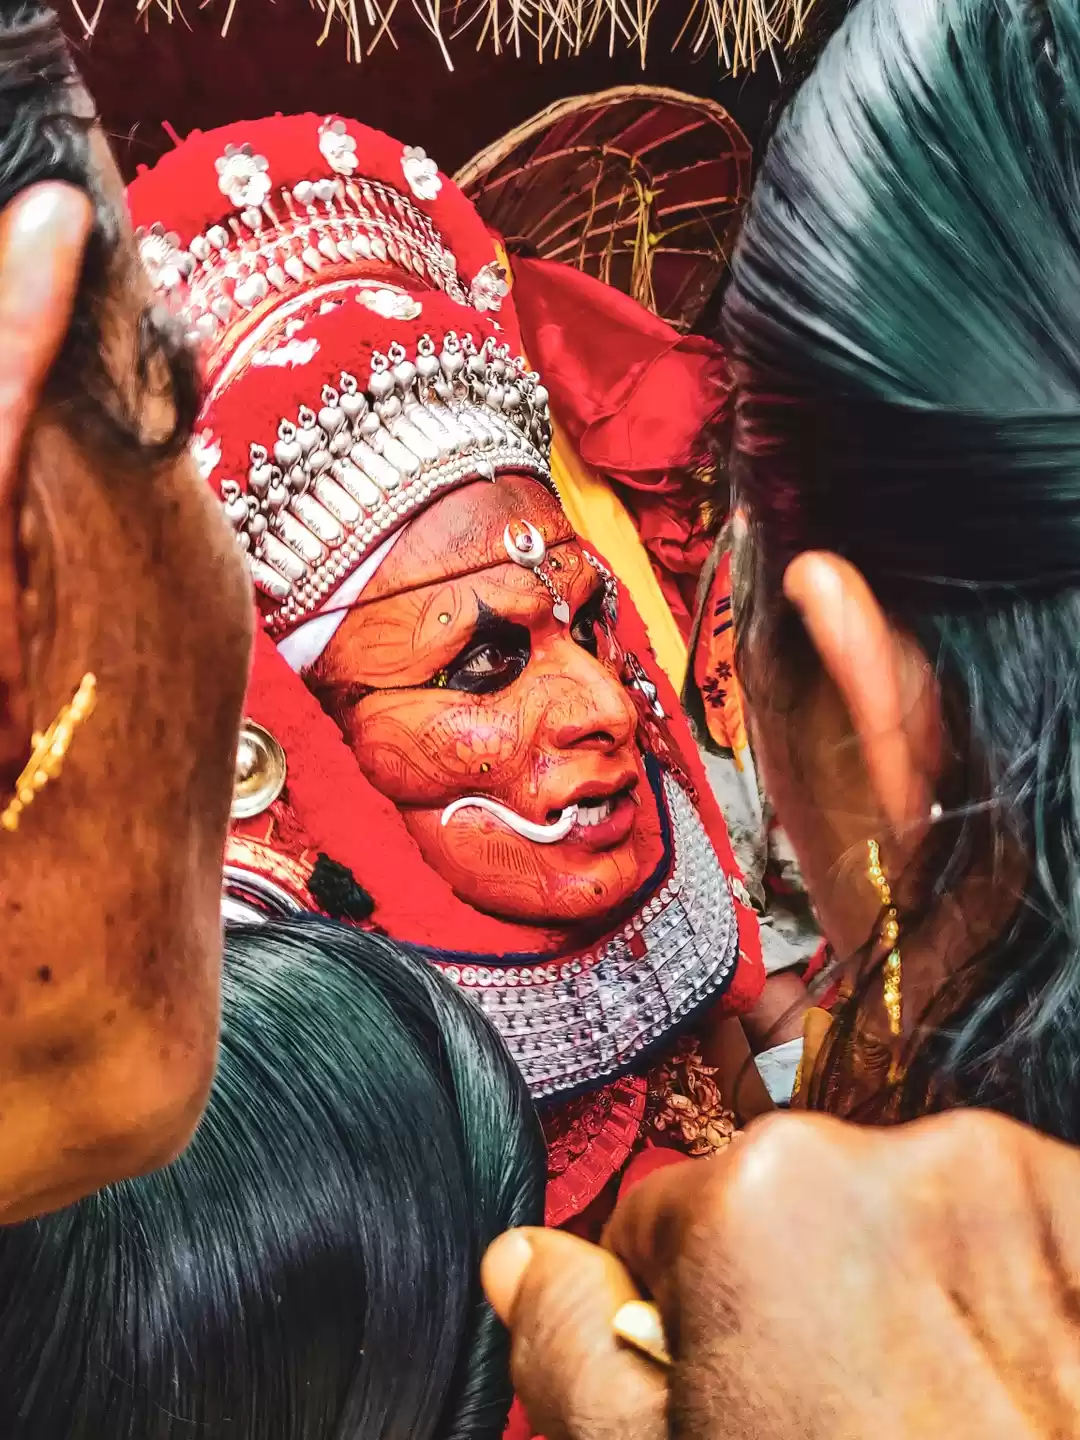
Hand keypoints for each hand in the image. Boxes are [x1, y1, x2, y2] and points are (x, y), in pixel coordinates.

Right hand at [484, 1111, 1079, 1438]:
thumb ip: (575, 1355)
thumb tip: (523, 1259)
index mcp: (760, 1198)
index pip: (675, 1220)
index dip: (692, 1321)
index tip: (745, 1395)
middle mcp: (889, 1150)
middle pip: (795, 1207)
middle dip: (800, 1291)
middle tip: (843, 1418)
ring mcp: (1010, 1176)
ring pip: (903, 1210)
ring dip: (905, 1285)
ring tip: (937, 1406)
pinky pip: (1008, 1225)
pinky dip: (1002, 1288)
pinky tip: (1010, 1381)